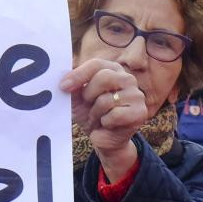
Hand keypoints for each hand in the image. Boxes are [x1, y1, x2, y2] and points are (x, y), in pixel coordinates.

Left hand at [61, 58, 147, 181]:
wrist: (102, 137)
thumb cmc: (90, 114)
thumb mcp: (77, 99)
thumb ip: (72, 87)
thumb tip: (65, 79)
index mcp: (112, 70)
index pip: (96, 64)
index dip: (78, 74)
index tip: (63, 87)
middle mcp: (127, 79)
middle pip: (104, 77)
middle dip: (88, 95)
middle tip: (86, 105)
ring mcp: (136, 95)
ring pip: (107, 100)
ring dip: (95, 113)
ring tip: (98, 117)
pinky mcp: (139, 112)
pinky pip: (115, 115)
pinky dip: (105, 122)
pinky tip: (107, 125)